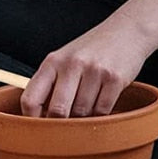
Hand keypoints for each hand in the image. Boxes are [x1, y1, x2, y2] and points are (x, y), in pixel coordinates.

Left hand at [21, 13, 153, 117]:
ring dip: (84, 117)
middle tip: (66, 124)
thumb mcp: (65, 59)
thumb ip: (51, 85)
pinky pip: (102, 111)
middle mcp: (72, 64)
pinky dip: (101, 114)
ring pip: (82, 113)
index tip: (38, 129)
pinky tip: (102, 101)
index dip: (31, 120)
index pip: (30, 100)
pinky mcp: (115, 79)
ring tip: (88, 105)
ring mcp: (94, 71)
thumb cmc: (93, 49)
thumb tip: (40, 120)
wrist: (127, 30)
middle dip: (61, 124)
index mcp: (53, 62)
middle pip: (57, 111)